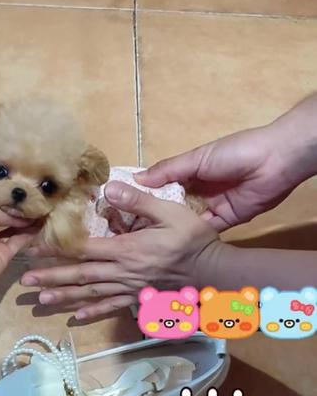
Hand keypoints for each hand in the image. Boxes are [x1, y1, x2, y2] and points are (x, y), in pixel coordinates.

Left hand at [0, 204, 36, 304]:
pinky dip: (30, 234)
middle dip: (21, 211)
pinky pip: (19, 242)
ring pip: (16, 229)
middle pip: (7, 217)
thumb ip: (1, 212)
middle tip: (41, 201)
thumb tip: (21, 215)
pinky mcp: (4, 257)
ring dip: (28, 221)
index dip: (10, 200)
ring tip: (45, 209)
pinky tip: (42, 223)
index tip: (29, 193)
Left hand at [21, 182, 218, 319]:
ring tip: (41, 300)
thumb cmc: (193, 238)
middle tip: (25, 280)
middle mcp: (123, 272)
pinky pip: (111, 307)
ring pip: (91, 294)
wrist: (215, 272)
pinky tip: (76, 316)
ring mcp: (130, 288)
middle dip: (52, 277)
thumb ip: (138, 200)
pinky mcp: (138, 299)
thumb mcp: (170, 211)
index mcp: (127, 250)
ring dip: (65, 296)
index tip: (34, 248)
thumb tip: (108, 188)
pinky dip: (92, 312)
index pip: (84, 249)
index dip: (57, 249)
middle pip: (81, 276)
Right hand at [136, 125, 296, 231]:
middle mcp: (199, 189)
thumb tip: (136, 179)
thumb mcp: (196, 158)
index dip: (145, 194)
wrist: (273, 162)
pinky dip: (192, 235)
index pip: (162, 184)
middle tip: (131, 228)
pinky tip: (174, 243)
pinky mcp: (226, 220)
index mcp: (190, 170)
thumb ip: (168, 170)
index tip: (123, 204)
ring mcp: (212, 205)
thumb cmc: (233, 152)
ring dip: (172, 227)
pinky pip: (206, 230)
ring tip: (147, 238)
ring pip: (187, 219)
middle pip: (173, 205)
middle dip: (156, 214)